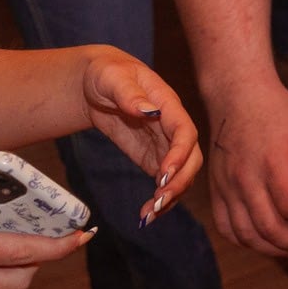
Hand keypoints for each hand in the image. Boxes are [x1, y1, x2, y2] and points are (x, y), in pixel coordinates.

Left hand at [76, 50, 201, 226]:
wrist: (96, 82)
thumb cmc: (105, 73)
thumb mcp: (111, 77)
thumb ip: (128, 93)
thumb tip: (148, 111)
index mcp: (167, 104)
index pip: (185, 131)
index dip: (180, 154)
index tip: (163, 175)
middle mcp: (171, 126)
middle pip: (191, 157)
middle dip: (179, 181)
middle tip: (158, 202)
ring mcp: (163, 143)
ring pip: (181, 173)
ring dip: (170, 195)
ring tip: (149, 215)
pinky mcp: (151, 157)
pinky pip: (164, 180)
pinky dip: (159, 199)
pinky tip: (145, 214)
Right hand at [202, 77, 287, 257]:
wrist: (237, 97)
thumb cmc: (280, 112)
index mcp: (273, 161)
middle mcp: (245, 178)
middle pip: (269, 228)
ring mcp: (227, 187)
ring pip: (246, 235)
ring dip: (273, 249)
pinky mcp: (216, 191)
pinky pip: (227, 228)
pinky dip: (247, 242)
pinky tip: (266, 240)